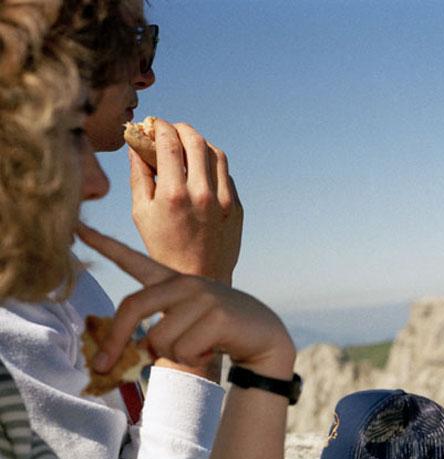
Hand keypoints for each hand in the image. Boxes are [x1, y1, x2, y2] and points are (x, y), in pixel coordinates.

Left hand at [76, 224, 294, 378]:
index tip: (76, 229)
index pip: (133, 260)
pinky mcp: (217, 315)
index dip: (104, 245)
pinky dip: (193, 360)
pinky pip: (184, 350)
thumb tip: (132, 355)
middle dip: (114, 342)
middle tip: (101, 367)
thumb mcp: (186, 325)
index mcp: (173, 282)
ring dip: (173, 356)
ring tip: (195, 350)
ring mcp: (202, 296)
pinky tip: (211, 350)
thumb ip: (158, 331)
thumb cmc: (220, 333)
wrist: (265, 336)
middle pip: (132, 307)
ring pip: (159, 339)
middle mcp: (184, 283)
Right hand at [130, 119, 242, 283]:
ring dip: (200, 143)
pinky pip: (226, 175)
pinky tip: (200, 170)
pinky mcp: (236, 207)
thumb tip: (136, 145)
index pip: (168, 142)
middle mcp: (202, 194)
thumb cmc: (163, 247)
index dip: (159, 126)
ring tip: (186, 146)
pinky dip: (212, 165)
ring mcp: (224, 200)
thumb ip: (138, 175)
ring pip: (216, 154)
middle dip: (180, 128)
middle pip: (196, 140)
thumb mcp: (141, 213)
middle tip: (170, 130)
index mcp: (173, 194)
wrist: (200, 278)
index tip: (153, 124)